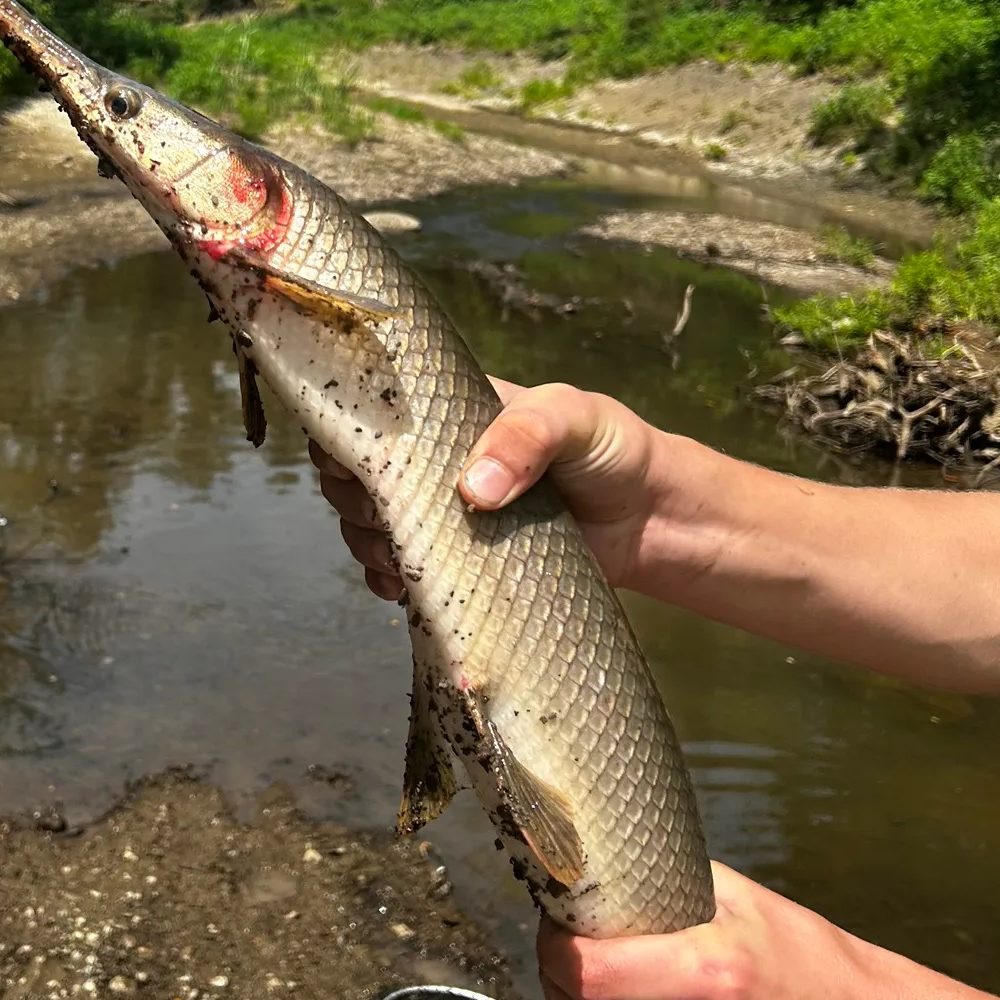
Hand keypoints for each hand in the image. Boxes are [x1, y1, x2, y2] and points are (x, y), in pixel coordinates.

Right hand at [310, 378, 666, 599]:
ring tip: (399, 557)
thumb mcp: (576, 420)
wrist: (652, 524)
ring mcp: (441, 517)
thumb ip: (527, 437)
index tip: (356, 463)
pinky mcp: (455, 564)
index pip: (372, 412)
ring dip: (369, 544)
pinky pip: (398, 573)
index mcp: (449, 413)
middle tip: (388, 517)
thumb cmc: (616, 453)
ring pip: (368, 527)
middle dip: (355, 500)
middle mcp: (434, 463)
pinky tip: (402, 587)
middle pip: (356, 476)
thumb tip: (473, 489)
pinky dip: (387, 582)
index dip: (347, 435)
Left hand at [536, 863, 891, 999]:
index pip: (590, 971)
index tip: (557, 927)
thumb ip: (666, 882)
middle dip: (553, 981)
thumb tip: (593, 867)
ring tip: (582, 994)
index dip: (554, 947)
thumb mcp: (742, 899)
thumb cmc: (804, 956)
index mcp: (714, 971)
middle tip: (563, 956)